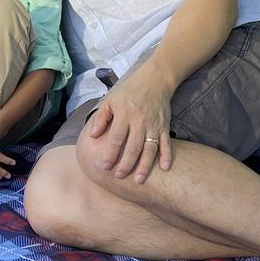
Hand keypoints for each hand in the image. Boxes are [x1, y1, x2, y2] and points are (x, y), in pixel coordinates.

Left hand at [88, 63, 172, 183]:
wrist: (155, 80)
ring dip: (145, 166)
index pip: (116, 138)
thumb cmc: (129, 91)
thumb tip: (93, 136)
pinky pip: (166, 143)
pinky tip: (164, 168)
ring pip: (150, 149)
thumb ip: (101, 118)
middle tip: (120, 177)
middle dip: (126, 164)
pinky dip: (167, 156)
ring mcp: (154, 124)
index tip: (103, 166)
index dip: (110, 153)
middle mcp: (140, 121)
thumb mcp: (110, 100)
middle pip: (133, 147)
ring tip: (139, 180)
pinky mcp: (164, 126)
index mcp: (124, 114)